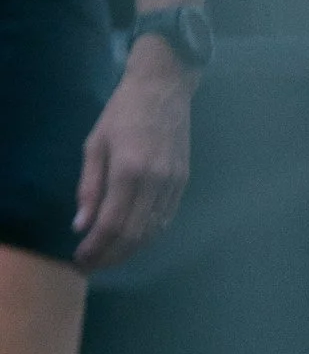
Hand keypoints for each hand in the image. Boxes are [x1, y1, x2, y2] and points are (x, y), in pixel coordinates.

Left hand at [73, 35, 195, 270]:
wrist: (163, 87)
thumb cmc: (122, 112)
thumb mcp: (94, 145)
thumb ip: (88, 187)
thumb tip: (80, 227)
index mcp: (129, 170)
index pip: (111, 224)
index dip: (95, 249)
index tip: (79, 260)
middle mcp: (155, 180)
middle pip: (134, 234)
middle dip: (110, 256)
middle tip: (91, 265)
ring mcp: (174, 181)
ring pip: (153, 231)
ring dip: (129, 250)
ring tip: (109, 257)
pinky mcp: (184, 180)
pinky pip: (166, 218)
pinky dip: (149, 235)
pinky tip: (132, 239)